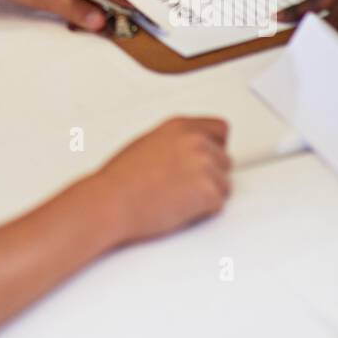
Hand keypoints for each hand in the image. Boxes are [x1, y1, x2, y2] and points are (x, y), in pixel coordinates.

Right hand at [97, 116, 230, 243]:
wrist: (112, 201)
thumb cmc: (120, 179)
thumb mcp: (147, 143)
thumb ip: (174, 142)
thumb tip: (187, 152)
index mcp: (179, 126)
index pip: (220, 129)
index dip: (216, 147)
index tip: (210, 157)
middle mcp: (195, 140)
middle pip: (225, 160)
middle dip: (210, 175)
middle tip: (184, 187)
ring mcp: (204, 164)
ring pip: (224, 184)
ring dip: (207, 194)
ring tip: (178, 198)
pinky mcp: (208, 190)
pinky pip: (219, 204)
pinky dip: (204, 211)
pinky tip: (180, 208)